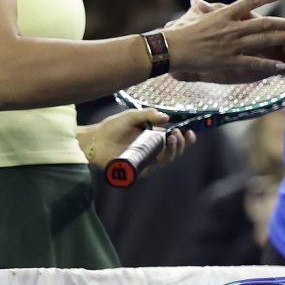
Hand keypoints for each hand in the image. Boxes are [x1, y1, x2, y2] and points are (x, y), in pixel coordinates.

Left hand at [79, 108, 194, 171]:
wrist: (94, 139)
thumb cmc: (112, 128)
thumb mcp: (133, 116)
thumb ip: (149, 114)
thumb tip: (167, 118)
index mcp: (154, 139)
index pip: (175, 141)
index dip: (185, 139)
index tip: (190, 132)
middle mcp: (153, 151)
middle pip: (174, 152)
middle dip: (181, 144)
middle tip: (178, 134)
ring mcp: (146, 161)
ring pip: (166, 160)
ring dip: (173, 151)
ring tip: (172, 138)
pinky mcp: (137, 170)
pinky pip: (152, 168)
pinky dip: (158, 161)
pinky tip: (160, 152)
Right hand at [164, 0, 284, 82]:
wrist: (174, 49)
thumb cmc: (182, 33)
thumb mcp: (194, 17)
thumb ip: (201, 8)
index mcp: (225, 14)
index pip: (250, 1)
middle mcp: (232, 28)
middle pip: (264, 23)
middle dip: (284, 23)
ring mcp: (232, 45)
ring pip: (263, 40)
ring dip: (282, 39)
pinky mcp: (230, 61)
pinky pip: (253, 63)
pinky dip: (268, 65)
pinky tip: (281, 66)